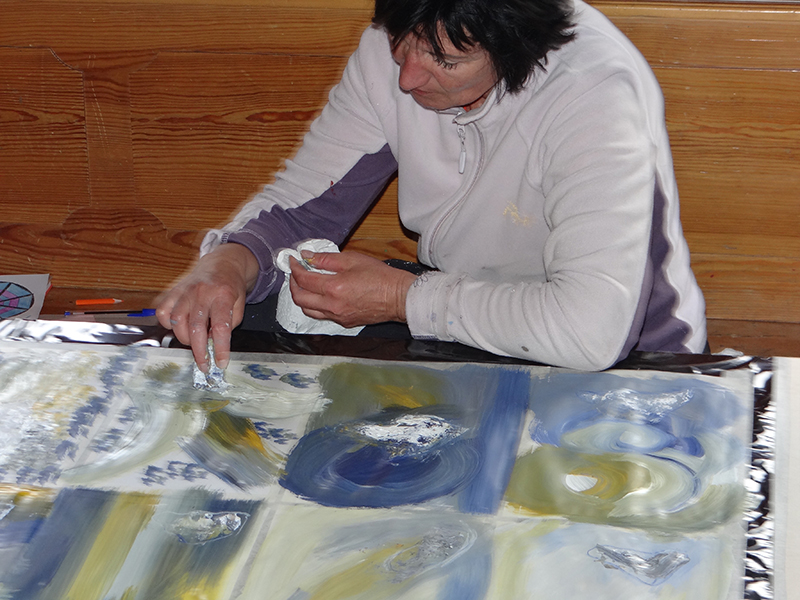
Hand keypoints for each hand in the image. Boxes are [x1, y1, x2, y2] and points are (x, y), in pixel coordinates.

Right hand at [156, 243, 258, 371]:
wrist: (221, 263)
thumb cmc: (230, 287)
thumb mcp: (240, 304)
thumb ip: (230, 323)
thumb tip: (215, 343)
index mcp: (223, 295)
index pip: (221, 327)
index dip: (220, 348)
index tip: (221, 363)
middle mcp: (202, 292)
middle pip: (196, 328)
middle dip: (199, 351)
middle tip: (204, 364)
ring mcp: (185, 291)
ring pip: (177, 322)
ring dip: (185, 338)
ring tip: (195, 340)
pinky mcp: (173, 291)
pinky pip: (163, 313)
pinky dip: (168, 325)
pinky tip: (180, 326)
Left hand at [289, 251, 417, 327]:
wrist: (398, 297)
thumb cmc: (379, 276)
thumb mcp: (352, 259)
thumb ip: (326, 259)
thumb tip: (307, 256)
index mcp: (333, 288)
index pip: (303, 279)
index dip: (295, 268)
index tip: (294, 261)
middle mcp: (332, 306)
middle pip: (299, 299)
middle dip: (293, 284)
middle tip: (296, 273)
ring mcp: (337, 316)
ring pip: (308, 311)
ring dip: (302, 297)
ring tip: (306, 285)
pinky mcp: (344, 322)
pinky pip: (322, 316)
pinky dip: (315, 306)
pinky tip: (321, 296)